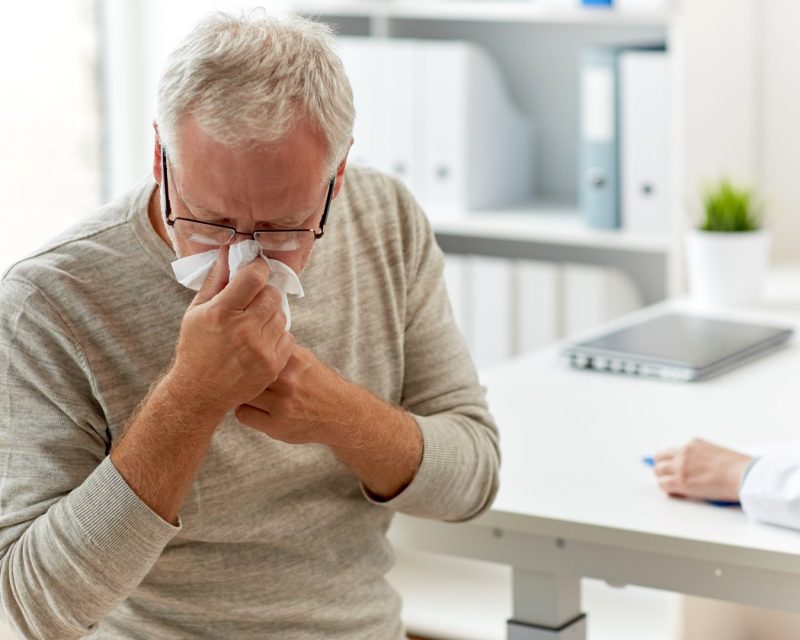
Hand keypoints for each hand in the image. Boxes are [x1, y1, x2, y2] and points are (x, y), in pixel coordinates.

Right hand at [166, 246, 294, 416]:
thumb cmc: (196, 348)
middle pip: (272, 295)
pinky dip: (277, 336)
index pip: (254, 277)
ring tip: (254, 324)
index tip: (256, 270)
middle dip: (264, 294)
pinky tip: (261, 341)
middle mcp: (243, 329)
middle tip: (253, 302)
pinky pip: (288, 337)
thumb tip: (229, 252)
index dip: (258, 268)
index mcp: (221, 312)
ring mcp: (260, 349)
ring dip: (271, 315)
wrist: (200, 392)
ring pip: (281, 315)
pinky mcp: (272, 365)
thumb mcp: (196, 311)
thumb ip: (216, 280)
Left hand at [234, 344, 353, 445]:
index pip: (255, 349)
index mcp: (294, 359)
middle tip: (240, 376)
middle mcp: (289, 380)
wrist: (341, 413)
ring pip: (242, 393)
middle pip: (245, 371)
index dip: (245, 353)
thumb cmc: (319, 384)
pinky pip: (243, 414)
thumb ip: (280, 351)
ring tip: (251, 393)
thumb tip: (251, 339)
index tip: (240, 356)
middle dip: (241, 374)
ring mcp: (283, 405)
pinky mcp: (277, 426)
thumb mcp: (305, 359)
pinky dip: (246, 411)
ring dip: (242, 393)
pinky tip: (257, 409)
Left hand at [653, 438, 752, 501]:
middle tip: (667, 477)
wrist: (745, 476)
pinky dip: (668, 489)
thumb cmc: (739, 469)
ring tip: (672, 486)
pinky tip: (677, 493)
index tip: (670, 466)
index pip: (672, 451)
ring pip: (659, 471)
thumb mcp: (716, 454)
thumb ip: (701, 459)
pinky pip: (664, 485)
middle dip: (662, 468)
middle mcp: (684, 452)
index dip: (670, 461)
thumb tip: (695, 470)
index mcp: (694, 444)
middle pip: (660, 459)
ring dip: (663, 478)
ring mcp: (681, 466)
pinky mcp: (682, 481)